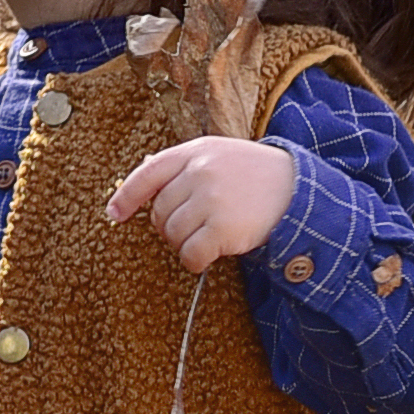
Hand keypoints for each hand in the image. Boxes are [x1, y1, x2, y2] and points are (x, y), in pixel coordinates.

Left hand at [105, 135, 299, 272]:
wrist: (298, 190)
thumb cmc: (255, 176)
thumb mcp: (220, 155)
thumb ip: (186, 166)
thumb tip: (144, 182)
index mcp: (195, 151)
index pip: (148, 173)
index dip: (126, 196)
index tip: (115, 214)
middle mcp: (199, 172)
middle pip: (160, 212)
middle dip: (169, 227)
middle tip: (193, 228)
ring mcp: (211, 200)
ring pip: (173, 235)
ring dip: (184, 245)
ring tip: (207, 238)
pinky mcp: (222, 228)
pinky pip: (191, 254)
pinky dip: (194, 262)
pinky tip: (208, 256)